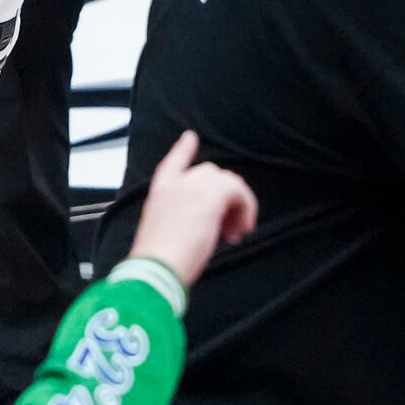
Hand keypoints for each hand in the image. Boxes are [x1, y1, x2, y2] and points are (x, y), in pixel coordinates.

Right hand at [128, 130, 256, 287]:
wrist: (158, 267)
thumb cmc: (159, 261)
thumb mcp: (164, 232)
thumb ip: (181, 219)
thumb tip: (203, 225)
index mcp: (160, 190)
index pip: (172, 162)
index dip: (183, 149)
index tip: (190, 137)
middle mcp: (176, 182)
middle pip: (210, 173)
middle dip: (224, 196)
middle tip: (229, 229)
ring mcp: (194, 186)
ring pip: (227, 181)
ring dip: (237, 204)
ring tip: (236, 233)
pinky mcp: (211, 195)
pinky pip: (238, 190)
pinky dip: (247, 207)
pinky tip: (245, 227)